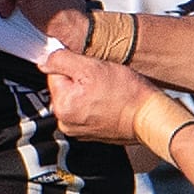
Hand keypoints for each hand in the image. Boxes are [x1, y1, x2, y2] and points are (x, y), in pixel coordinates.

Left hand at [41, 48, 157, 143]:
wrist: (149, 117)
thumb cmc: (127, 94)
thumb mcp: (92, 67)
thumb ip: (62, 60)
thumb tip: (44, 60)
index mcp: (62, 106)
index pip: (55, 73)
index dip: (74, 65)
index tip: (91, 69)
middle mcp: (65, 122)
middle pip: (64, 87)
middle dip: (80, 79)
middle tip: (102, 80)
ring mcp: (77, 130)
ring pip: (76, 98)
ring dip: (88, 91)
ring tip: (108, 92)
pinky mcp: (90, 133)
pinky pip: (86, 110)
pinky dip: (95, 104)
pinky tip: (109, 101)